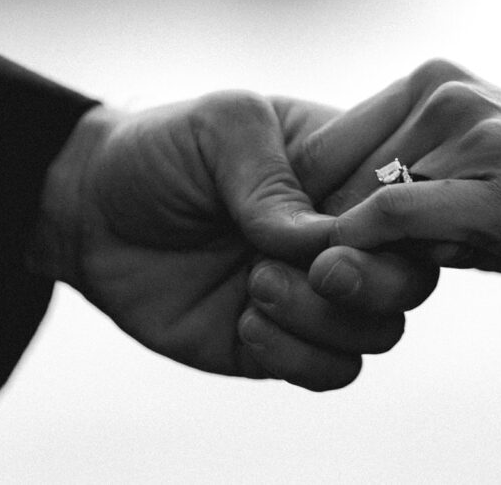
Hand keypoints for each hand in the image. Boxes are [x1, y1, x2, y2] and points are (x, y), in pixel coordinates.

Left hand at [29, 92, 435, 389]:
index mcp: (345, 173)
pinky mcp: (279, 344)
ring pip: (379, 331)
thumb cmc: (162, 152)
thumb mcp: (221, 127)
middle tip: (322, 267)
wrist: (87, 213)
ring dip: (326, 318)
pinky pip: (330, 372)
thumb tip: (318, 240)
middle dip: (378, 280)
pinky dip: (296, 355)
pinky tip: (245, 320)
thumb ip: (273, 175)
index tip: (365, 221)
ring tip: (257, 282)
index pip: (413, 201)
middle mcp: (340, 237)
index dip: (408, 218)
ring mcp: (313, 293)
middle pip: (413, 277)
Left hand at [294, 60, 500, 310]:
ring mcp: (474, 131)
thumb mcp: (477, 189)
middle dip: (331, 237)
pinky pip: (394, 215)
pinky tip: (385, 280)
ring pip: (359, 198)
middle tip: (346, 282)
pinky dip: (369, 251)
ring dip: (360, 253)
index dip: (314, 212)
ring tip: (396, 283)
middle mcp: (446, 93)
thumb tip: (331, 242)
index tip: (320, 260)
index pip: (328, 149)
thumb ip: (408, 200)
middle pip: (334, 176)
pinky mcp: (499, 183)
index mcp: (438, 84)